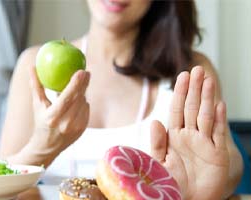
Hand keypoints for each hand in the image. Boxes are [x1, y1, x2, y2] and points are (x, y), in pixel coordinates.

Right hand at [29, 67, 89, 157]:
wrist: (47, 147)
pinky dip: (82, 103)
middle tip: (86, 72)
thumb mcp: (37, 105)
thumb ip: (36, 85)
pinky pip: (86, 109)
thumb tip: (33, 67)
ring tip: (76, 89)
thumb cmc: (40, 122)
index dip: (75, 84)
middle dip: (84, 84)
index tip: (81, 71)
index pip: (66, 98)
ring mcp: (76, 128)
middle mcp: (66, 124)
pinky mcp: (83, 129)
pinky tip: (76, 101)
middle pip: (79, 99)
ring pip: (84, 103)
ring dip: (82, 93)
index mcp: (53, 117)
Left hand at [150, 66, 228, 199]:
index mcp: (174, 136)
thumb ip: (157, 143)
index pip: (177, 109)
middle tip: (196, 69)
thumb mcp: (158, 162)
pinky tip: (219, 104)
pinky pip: (218, 133)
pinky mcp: (217, 155)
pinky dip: (219, 119)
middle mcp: (190, 136)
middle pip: (192, 108)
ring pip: (206, 116)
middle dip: (194, 89)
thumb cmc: (170, 183)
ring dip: (207, 98)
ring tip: (207, 80)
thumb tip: (155, 121)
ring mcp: (205, 143)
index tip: (182, 75)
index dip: (180, 93)